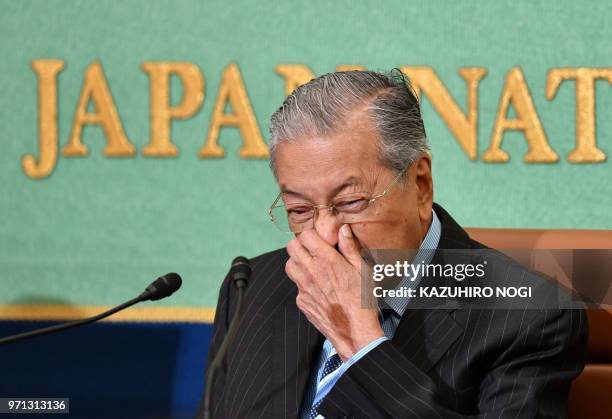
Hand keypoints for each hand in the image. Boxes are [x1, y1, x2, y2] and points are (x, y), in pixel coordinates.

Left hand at [285, 224, 383, 360]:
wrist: (355, 332)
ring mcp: (303, 287)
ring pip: (289, 265)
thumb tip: (343, 230)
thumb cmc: (362, 301)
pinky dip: (303, 283)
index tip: (320, 240)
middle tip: (313, 250)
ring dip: (298, 262)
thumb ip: (350, 247)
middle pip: (292, 247)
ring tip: (312, 266)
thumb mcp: (363, 270)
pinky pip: (296, 285)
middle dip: (301, 245)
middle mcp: (311, 272)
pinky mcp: (301, 301)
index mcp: (326, 260)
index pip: (305, 235)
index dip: (312, 235)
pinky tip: (317, 287)